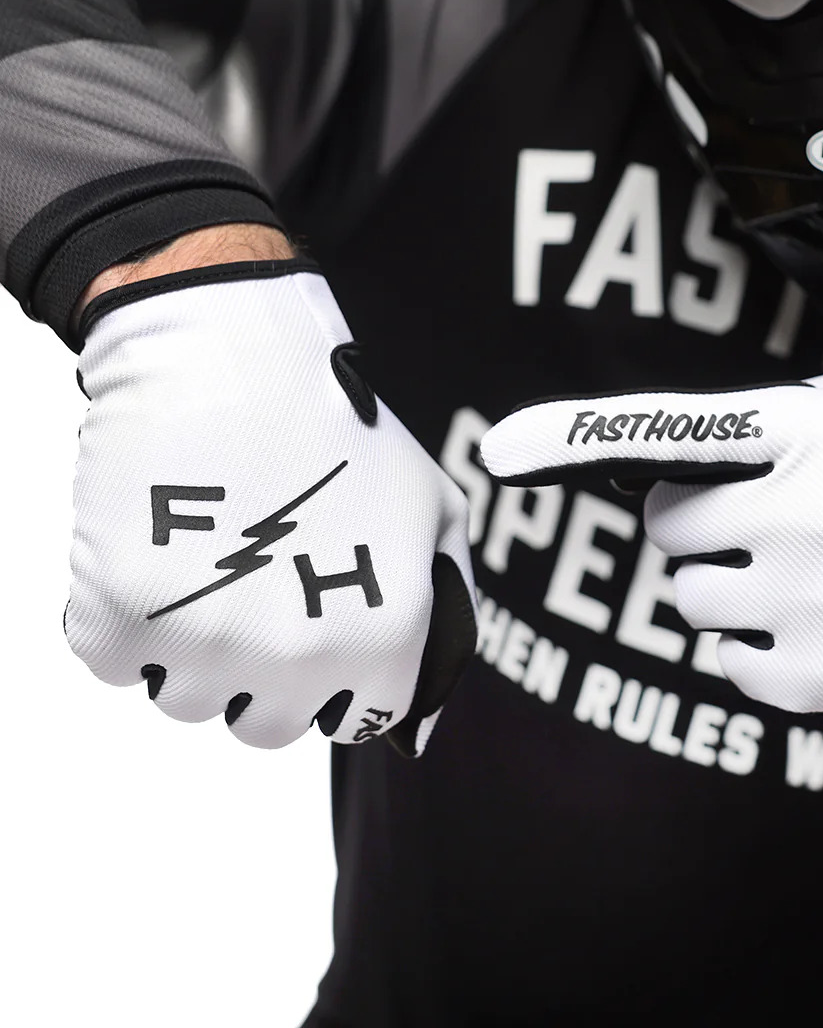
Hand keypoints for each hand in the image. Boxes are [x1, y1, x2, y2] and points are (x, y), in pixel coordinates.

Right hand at [68, 260, 475, 750]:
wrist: (230, 356)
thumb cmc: (340, 432)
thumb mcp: (432, 512)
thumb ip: (445, 614)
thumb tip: (416, 720)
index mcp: (384, 639)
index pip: (353, 721)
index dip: (333, 677)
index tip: (314, 624)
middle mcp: (300, 660)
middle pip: (264, 725)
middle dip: (261, 671)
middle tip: (256, 586)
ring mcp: (206, 644)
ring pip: (186, 701)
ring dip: (192, 648)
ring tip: (210, 555)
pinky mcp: (122, 616)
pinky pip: (116, 664)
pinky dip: (127, 622)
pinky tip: (159, 550)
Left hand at [480, 377, 822, 718]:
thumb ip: (770, 427)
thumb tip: (680, 462)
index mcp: (808, 441)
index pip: (671, 431)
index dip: (577, 433)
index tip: (499, 446)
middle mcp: (800, 519)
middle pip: (668, 531)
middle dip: (696, 526)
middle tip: (757, 526)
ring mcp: (810, 607)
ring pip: (692, 601)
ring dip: (724, 587)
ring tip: (800, 576)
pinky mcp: (822, 683)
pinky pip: (730, 662)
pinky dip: (755, 645)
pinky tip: (820, 623)